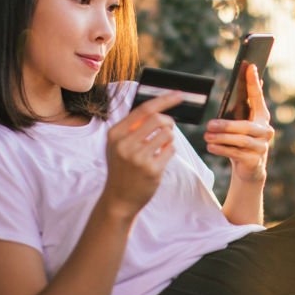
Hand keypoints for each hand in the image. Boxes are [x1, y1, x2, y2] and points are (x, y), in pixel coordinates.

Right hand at [102, 92, 183, 218]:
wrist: (119, 199)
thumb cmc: (122, 168)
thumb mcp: (118, 145)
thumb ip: (132, 127)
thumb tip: (159, 107)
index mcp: (115, 134)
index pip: (144, 110)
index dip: (164, 100)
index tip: (179, 94)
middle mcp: (124, 144)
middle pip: (158, 119)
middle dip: (168, 122)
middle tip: (168, 129)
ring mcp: (138, 158)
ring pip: (167, 134)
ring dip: (169, 138)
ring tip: (160, 147)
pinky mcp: (151, 170)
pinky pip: (171, 150)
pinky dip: (169, 151)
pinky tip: (160, 159)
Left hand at [204, 64, 274, 183]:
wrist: (250, 169)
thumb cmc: (241, 142)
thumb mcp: (241, 125)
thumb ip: (241, 109)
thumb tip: (238, 87)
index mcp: (262, 117)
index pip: (258, 97)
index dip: (254, 82)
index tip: (250, 67)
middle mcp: (265, 130)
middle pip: (245, 126)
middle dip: (226, 125)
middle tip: (209, 124)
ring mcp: (262, 146)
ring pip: (240, 140)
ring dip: (221, 138)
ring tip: (206, 137)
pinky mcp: (255, 160)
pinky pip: (236, 153)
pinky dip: (222, 150)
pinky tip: (211, 147)